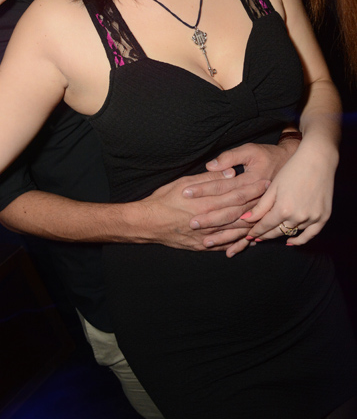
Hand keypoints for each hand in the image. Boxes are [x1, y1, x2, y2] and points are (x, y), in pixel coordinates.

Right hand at [138, 170, 269, 250]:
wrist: (147, 223)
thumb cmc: (163, 200)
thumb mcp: (184, 182)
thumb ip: (208, 179)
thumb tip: (230, 173)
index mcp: (206, 202)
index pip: (235, 194)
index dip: (252, 188)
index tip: (265, 183)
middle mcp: (209, 219)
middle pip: (240, 212)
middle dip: (257, 205)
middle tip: (272, 199)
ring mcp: (206, 235)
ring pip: (235, 230)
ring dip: (252, 224)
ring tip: (265, 218)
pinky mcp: (201, 245)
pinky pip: (224, 245)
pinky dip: (237, 243)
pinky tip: (248, 240)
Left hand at [181, 141, 299, 255]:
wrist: (298, 166)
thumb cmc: (270, 156)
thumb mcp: (251, 151)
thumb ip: (230, 158)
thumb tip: (210, 166)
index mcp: (251, 181)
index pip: (222, 186)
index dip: (203, 189)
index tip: (185, 193)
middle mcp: (257, 200)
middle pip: (230, 211)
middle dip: (210, 219)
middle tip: (191, 223)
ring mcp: (264, 212)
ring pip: (240, 228)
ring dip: (223, 236)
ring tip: (205, 242)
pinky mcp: (267, 219)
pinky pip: (253, 235)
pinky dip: (241, 244)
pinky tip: (229, 252)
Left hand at [241, 142, 337, 245]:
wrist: (317, 160)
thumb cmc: (292, 170)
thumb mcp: (273, 187)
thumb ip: (260, 207)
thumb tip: (245, 220)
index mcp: (283, 209)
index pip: (265, 226)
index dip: (256, 232)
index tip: (248, 235)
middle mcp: (298, 216)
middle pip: (277, 232)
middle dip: (265, 235)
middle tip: (255, 237)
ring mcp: (312, 218)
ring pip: (291, 232)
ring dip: (280, 234)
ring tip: (269, 235)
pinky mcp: (324, 217)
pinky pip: (311, 234)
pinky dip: (300, 240)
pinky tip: (290, 242)